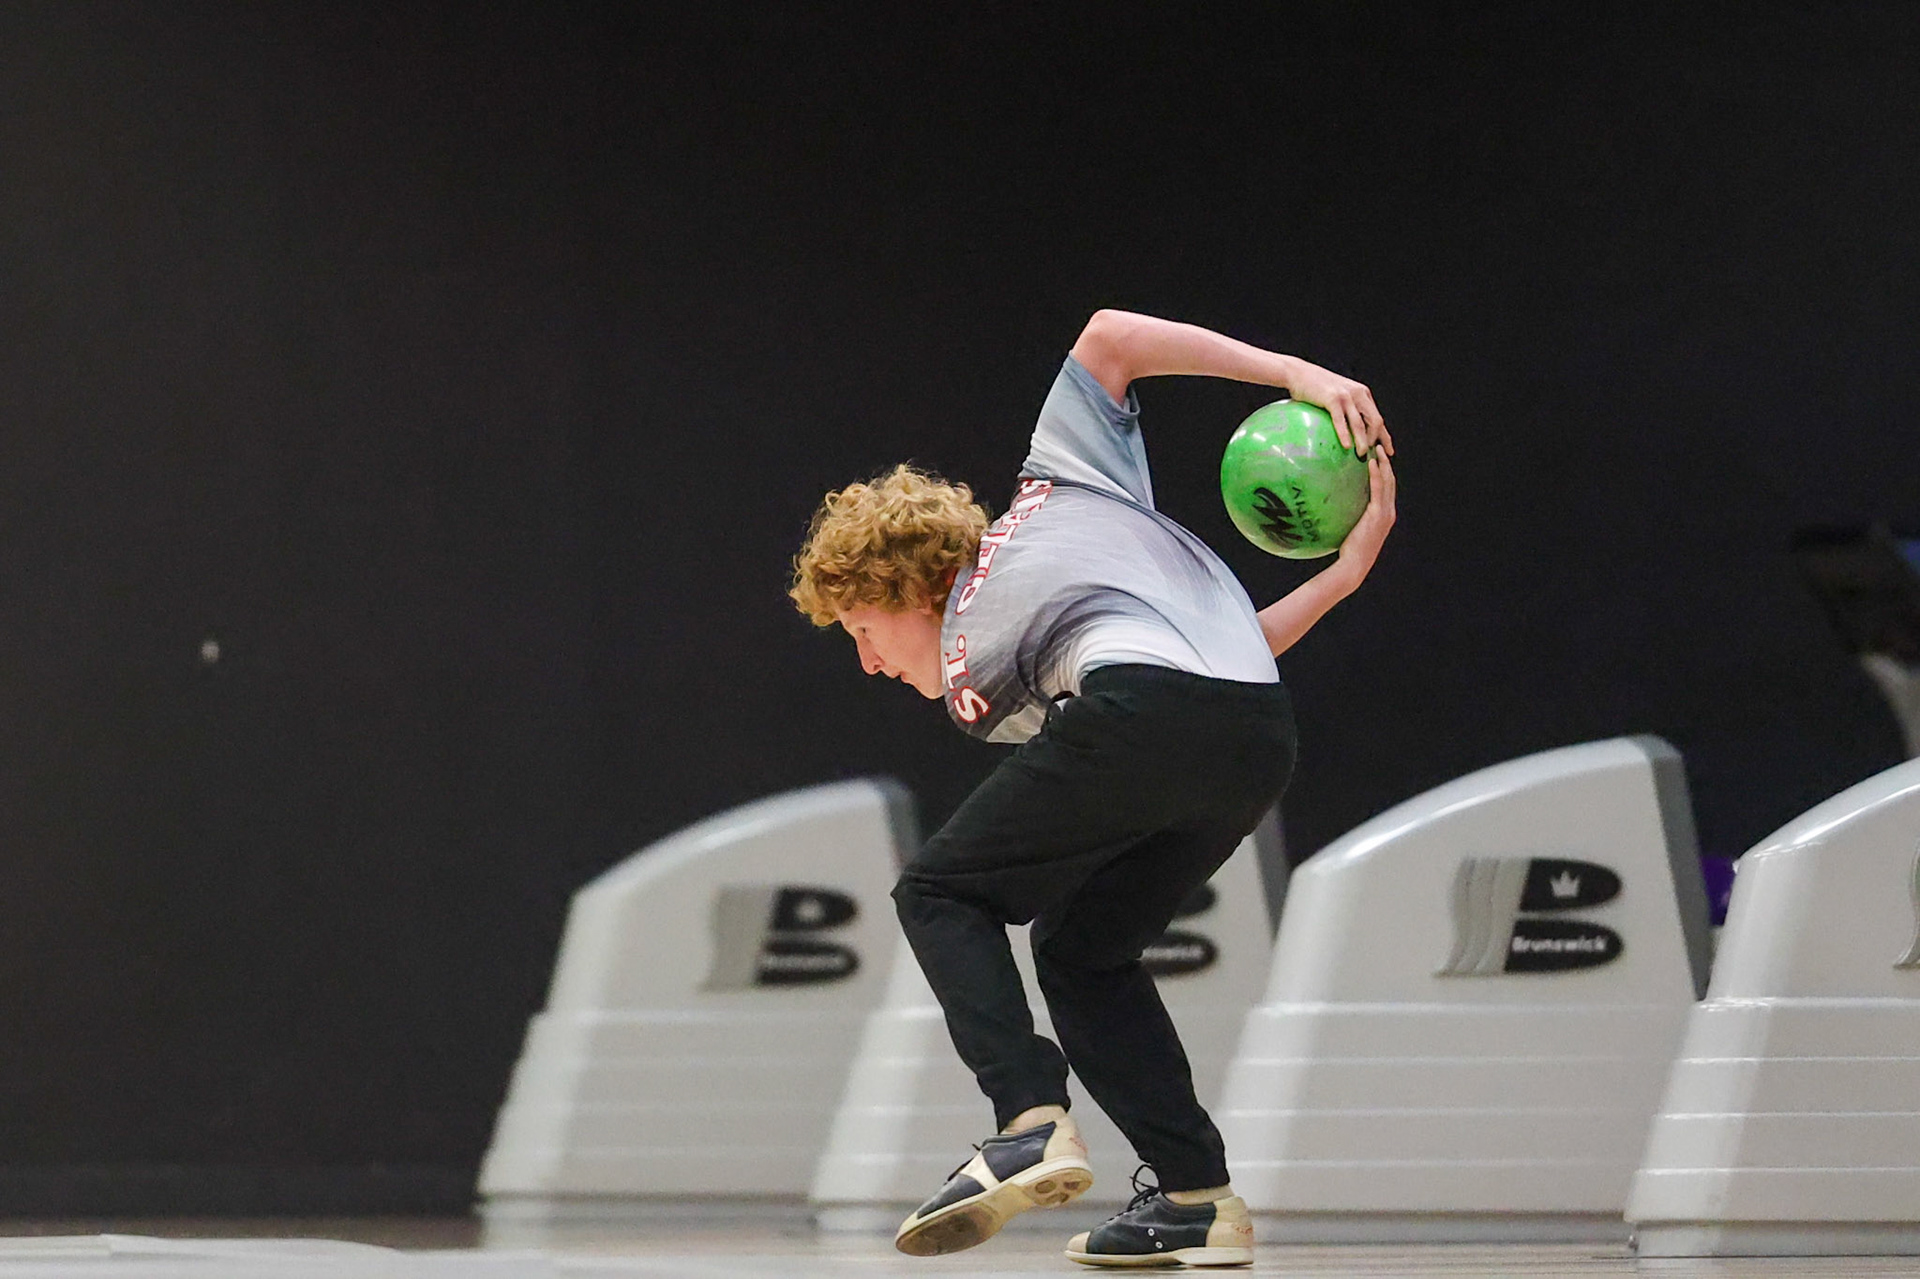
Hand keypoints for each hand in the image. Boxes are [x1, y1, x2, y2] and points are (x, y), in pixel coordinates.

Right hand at [1288, 359, 1392, 456]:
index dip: (1385, 436)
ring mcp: (1346, 396)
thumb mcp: (1338, 394)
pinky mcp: (1333, 399)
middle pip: (1374, 421)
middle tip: (1373, 456)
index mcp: (1362, 394)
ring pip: (1360, 423)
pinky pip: (1341, 420)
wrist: (1298, 372)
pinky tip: (1346, 445)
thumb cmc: (1315, 385)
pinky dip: (1344, 434)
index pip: (1378, 418)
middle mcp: (1358, 394)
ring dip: (1362, 441)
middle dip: (1376, 440)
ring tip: (1361, 454)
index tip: (1388, 450)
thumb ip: (1347, 408)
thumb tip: (1350, 431)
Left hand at [1333, 447, 1396, 587]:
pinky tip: (1370, 462)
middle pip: (1391, 481)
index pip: (1387, 489)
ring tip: (1376, 447)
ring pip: (1388, 482)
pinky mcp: (1378, 514)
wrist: (1353, 566)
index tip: (1377, 457)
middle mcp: (1388, 512)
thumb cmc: (1348, 551)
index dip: (1384, 472)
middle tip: (1378, 446)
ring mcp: (1385, 513)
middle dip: (1386, 462)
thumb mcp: (1350, 529)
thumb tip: (1333, 504)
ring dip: (1383, 463)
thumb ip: (1348, 515)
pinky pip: (1378, 489)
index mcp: (1384, 515)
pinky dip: (1376, 474)